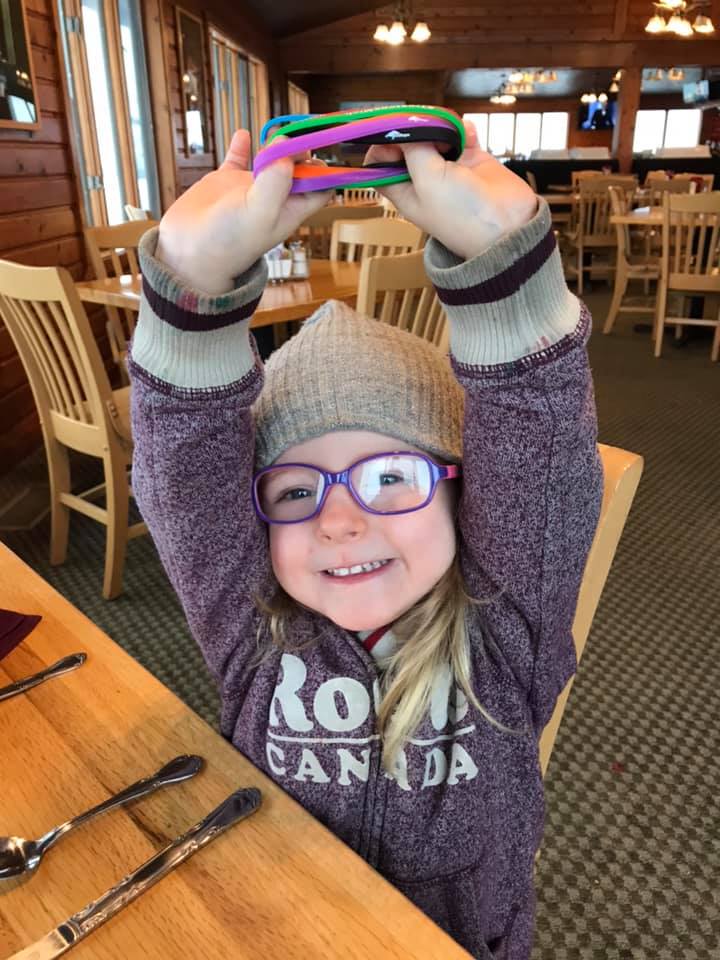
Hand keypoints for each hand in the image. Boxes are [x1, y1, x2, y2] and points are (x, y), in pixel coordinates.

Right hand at [156, 130, 331, 293]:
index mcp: (289, 210)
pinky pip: (238, 158)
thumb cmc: (228, 243)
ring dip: (276, 145)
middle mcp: (274, 199)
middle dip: (300, 151)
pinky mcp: (225, 182)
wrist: (187, 253)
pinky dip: (242, 144)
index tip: (322, 149)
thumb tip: (286, 146)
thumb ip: (275, 182)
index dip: (325, 170)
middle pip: (298, 169)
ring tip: (274, 137)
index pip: (319, 188)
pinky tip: (243, 134)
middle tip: (293, 137)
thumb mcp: (259, 214)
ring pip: (272, 159)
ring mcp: (250, 188)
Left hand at [364, 121, 537, 260]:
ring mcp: (447, 168)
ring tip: (451, 132)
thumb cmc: (460, 213)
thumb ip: (415, 150)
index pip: (379, 164)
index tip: (394, 134)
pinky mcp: (471, 160)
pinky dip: (463, 130)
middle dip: (414, 130)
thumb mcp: (427, 180)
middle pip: (407, 144)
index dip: (381, 145)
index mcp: (404, 190)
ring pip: (434, 135)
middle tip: (428, 129)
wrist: (506, 225)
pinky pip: (461, 135)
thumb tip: (411, 126)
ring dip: (440, 126)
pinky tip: (469, 134)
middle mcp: (422, 178)